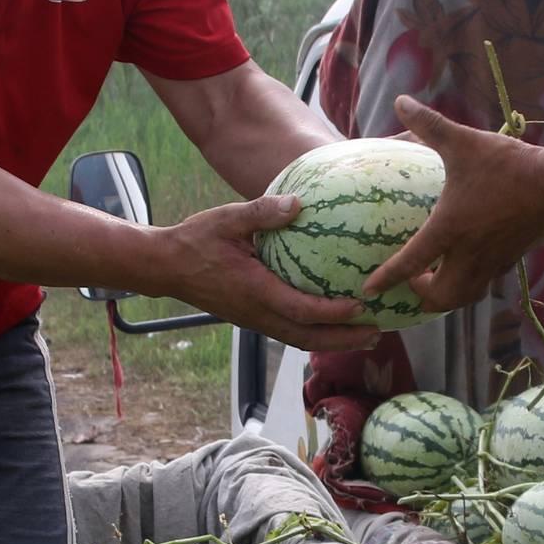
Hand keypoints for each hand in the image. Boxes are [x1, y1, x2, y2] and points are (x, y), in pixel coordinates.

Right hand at [155, 193, 382, 352]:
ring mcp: (254, 320)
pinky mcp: (252, 318)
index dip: (333, 313)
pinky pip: (289, 332)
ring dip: (333, 341)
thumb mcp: (227, 219)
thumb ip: (262, 212)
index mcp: (255, 290)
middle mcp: (257, 313)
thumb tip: (297, 202)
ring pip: (299, 339)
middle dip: (343, 339)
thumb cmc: (195, 239)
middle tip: (378, 332)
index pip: (301, 309)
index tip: (361, 306)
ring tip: (365, 335)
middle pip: (308, 337)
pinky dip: (315, 332)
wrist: (165, 267)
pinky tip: (333, 323)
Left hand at [360, 97, 543, 311]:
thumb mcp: (463, 142)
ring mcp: (491, 261)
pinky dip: (469, 282)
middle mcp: (468, 254)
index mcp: (449, 229)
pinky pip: (484, 283)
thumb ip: (429, 124)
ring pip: (464, 297)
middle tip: (413, 278)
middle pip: (440, 298)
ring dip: (446, 296)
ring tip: (436, 277)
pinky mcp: (509, 260)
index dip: (387, 279)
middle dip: (421, 297)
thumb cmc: (507, 165)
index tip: (370, 289)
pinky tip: (467, 264)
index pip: (411, 263)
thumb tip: (402, 100)